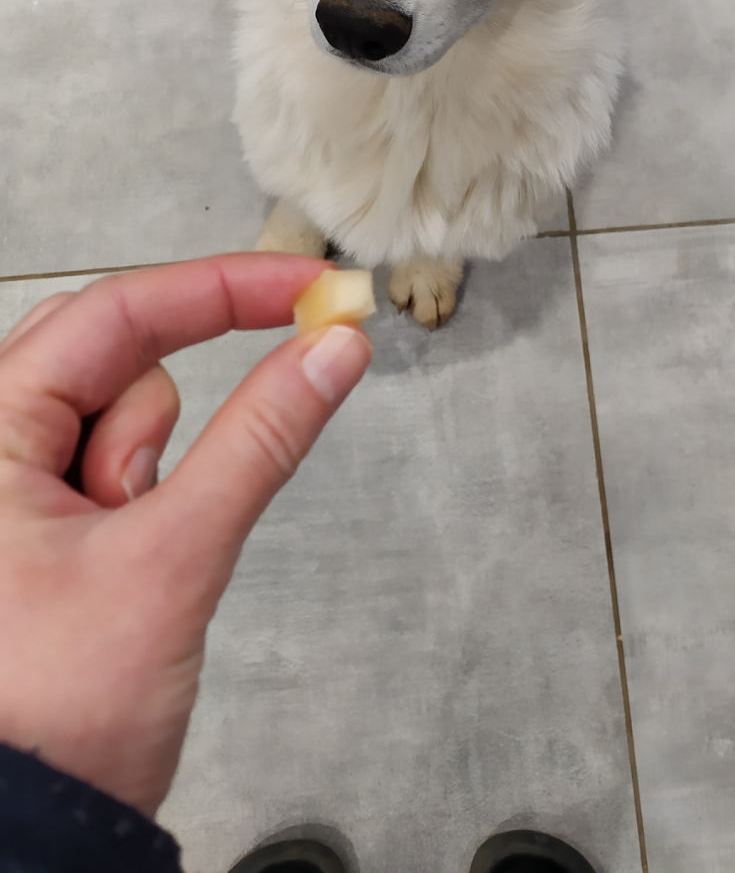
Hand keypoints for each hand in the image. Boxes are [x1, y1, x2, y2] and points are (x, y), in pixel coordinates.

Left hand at [0, 253, 371, 815]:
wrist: (31, 843)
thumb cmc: (51, 720)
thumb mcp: (171, 560)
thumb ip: (260, 439)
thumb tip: (330, 350)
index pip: (113, 313)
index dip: (221, 289)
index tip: (310, 289)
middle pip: (113, 357)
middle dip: (169, 416)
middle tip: (204, 454)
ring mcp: (14, 485)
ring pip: (123, 415)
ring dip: (152, 476)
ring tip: (130, 562)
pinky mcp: (44, 521)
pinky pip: (121, 466)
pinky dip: (151, 497)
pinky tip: (131, 564)